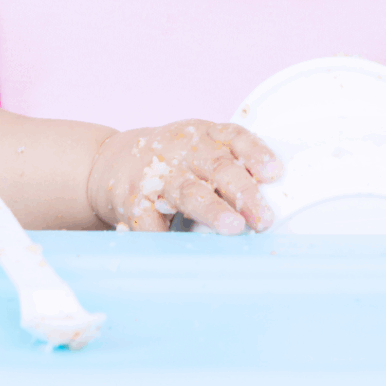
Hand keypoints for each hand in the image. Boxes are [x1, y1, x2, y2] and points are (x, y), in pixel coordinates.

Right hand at [86, 119, 282, 233]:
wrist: (109, 161)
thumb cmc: (171, 160)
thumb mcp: (199, 148)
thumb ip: (232, 165)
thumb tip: (274, 200)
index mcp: (203, 135)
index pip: (234, 137)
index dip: (255, 153)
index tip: (275, 172)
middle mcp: (181, 150)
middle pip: (217, 166)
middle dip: (243, 191)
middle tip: (263, 217)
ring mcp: (157, 174)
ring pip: (187, 191)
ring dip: (211, 209)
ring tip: (233, 226)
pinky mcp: (134, 201)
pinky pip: (153, 221)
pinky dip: (169, 236)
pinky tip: (185, 250)